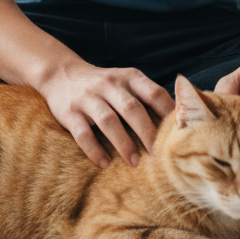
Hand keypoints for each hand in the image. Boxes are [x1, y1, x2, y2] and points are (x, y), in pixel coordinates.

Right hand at [36, 61, 174, 168]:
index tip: (178, 134)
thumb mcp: (125, 81)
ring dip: (123, 143)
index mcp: (128, 77)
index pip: (153, 92)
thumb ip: (146, 96)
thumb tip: (178, 122)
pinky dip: (94, 150)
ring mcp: (88, 97)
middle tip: (159, 156)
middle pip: (132, 108)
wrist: (61, 74)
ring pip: (108, 121)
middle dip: (148, 133)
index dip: (168, 113)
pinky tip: (104, 163)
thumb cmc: (103, 85)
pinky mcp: (69, 112)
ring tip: (134, 163)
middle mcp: (109, 84)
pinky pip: (82, 133)